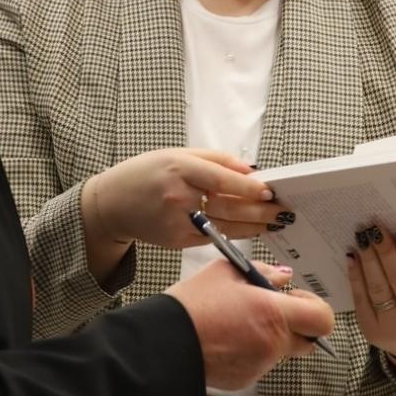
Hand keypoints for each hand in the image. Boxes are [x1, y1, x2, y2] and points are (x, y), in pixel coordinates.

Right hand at [83, 149, 278, 249]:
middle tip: (284, 211)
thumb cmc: (146, 174)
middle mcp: (177, 196)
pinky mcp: (177, 241)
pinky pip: (214, 238)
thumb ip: (215, 160)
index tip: (269, 190)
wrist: (112, 204)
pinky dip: (236, 234)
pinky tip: (253, 230)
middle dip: (260, 210)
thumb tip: (250, 170)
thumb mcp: (177, 154)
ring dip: (254, 225)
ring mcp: (177, 222)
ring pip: (224, 226)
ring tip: (276, 222)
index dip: (247, 187)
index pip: (219, 179)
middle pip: (227, 206)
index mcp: (178, 168)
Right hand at [166, 259, 334, 391]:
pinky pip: (259, 363)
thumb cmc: (191, 305)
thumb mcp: (225, 272)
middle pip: (306, 340)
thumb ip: (262, 271)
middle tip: (269, 311)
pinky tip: (224, 339)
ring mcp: (260, 365)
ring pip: (280, 351)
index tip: (296, 299)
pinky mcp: (245, 380)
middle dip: (295, 325)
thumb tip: (283, 277)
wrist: (162, 343)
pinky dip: (250, 352)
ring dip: (269, 338)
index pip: (322, 319)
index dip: (314, 308)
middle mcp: (273, 344)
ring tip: (235, 322)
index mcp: (273, 313)